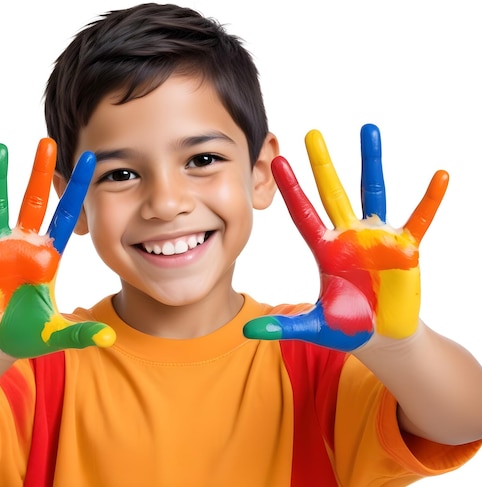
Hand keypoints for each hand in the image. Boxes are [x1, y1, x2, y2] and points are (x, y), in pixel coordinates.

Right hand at [0, 138, 115, 357]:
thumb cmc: (25, 333)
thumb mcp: (55, 334)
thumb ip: (79, 334)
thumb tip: (108, 339)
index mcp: (46, 257)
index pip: (65, 218)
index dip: (77, 192)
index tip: (92, 162)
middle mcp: (22, 245)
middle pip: (34, 202)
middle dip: (41, 173)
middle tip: (48, 142)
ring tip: (0, 147)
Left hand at [243, 124, 448, 350]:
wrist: (382, 335)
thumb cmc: (348, 326)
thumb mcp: (314, 326)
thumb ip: (284, 327)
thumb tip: (248, 331)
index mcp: (325, 250)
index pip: (303, 214)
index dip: (291, 189)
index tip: (278, 160)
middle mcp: (348, 236)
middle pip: (333, 193)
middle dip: (322, 164)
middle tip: (312, 133)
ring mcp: (377, 238)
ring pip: (373, 191)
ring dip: (371, 162)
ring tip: (367, 129)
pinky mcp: (406, 249)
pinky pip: (420, 219)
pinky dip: (430, 200)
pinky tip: (440, 176)